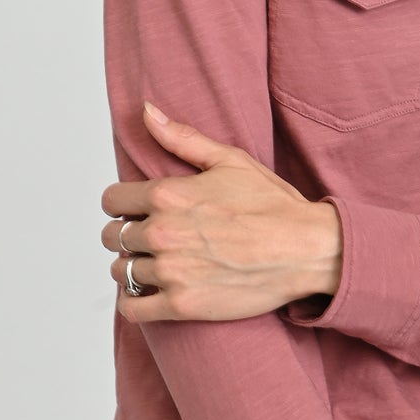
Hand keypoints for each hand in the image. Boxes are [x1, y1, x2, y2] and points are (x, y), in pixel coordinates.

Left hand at [102, 103, 341, 321]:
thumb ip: (182, 138)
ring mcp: (171, 271)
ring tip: (157, 265)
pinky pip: (132, 308)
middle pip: (112, 237)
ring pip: (121, 271)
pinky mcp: (182, 304)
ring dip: (133, 268)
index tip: (137, 211)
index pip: (111, 201)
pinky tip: (149, 293)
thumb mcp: (230, 160)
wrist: (307, 250)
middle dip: (127, 236)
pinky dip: (134, 302)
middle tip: (151, 240)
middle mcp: (162, 233)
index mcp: (167, 195)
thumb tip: (147, 111)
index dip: (122, 205)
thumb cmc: (273, 205)